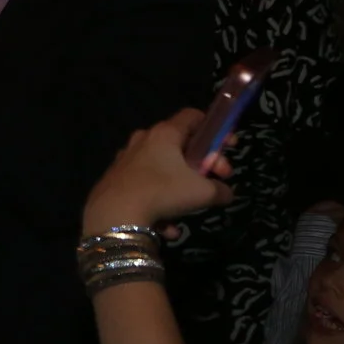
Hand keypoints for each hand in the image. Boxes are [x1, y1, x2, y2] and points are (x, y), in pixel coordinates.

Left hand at [85, 109, 235, 235]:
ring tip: (189, 211)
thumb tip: (225, 193)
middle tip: (218, 181)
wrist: (115, 212)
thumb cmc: (163, 192)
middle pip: (181, 145)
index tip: (228, 144)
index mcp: (165, 133)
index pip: (193, 117)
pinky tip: (167, 226)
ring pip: (165, 170)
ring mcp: (128, 158)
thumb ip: (220, 190)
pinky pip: (148, 187)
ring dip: (182, 190)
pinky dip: (161, 204)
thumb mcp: (203, 192)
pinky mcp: (118, 178)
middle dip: (204, 164)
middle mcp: (144, 140)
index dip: (215, 127)